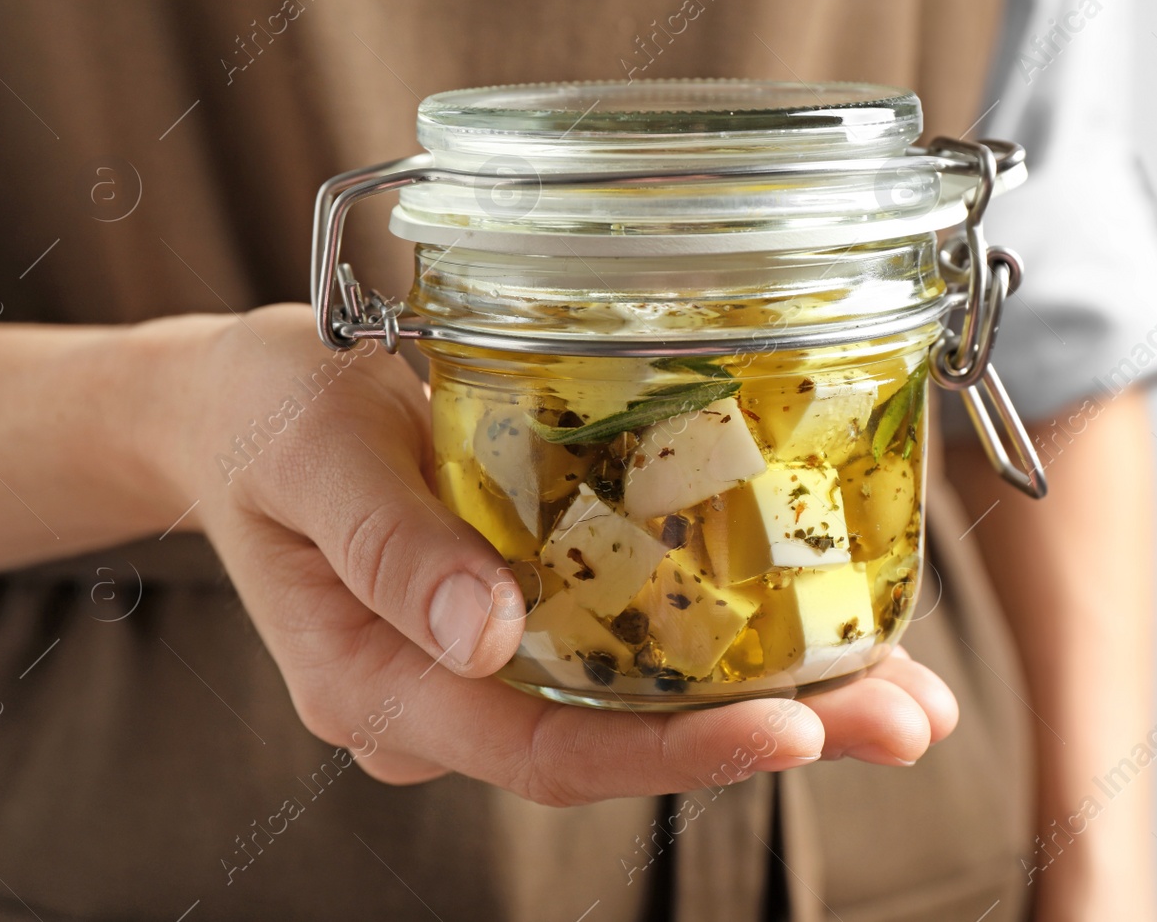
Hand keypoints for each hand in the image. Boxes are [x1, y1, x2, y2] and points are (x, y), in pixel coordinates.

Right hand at [152, 304, 958, 803]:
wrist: (246, 405)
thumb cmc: (266, 416)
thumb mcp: (310, 455)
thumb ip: (389, 546)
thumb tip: (486, 639)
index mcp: (379, 685)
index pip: (541, 751)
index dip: (672, 751)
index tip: (791, 729)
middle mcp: (449, 698)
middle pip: (620, 745)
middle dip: (770, 738)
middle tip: (910, 721)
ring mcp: (492, 666)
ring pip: (643, 706)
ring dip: (780, 700)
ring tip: (909, 693)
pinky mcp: (529, 616)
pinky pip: (636, 648)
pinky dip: (731, 643)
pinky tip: (827, 627)